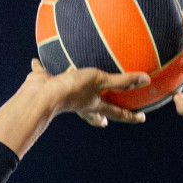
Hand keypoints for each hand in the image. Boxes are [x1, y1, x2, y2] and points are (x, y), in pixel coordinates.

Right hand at [24, 59, 149, 127]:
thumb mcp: (101, 81)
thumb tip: (146, 80)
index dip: (130, 115)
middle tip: (106, 121)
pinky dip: (40, 69)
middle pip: (92, 112)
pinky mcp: (47, 84)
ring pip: (71, 95)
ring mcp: (63, 94)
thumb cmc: (74, 89)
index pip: (117, 112)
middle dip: (99, 117)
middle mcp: (80, 102)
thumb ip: (122, 81)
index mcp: (94, 104)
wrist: (42, 94)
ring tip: (77, 88)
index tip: (142, 118)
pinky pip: (44, 74)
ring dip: (75, 93)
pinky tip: (36, 62)